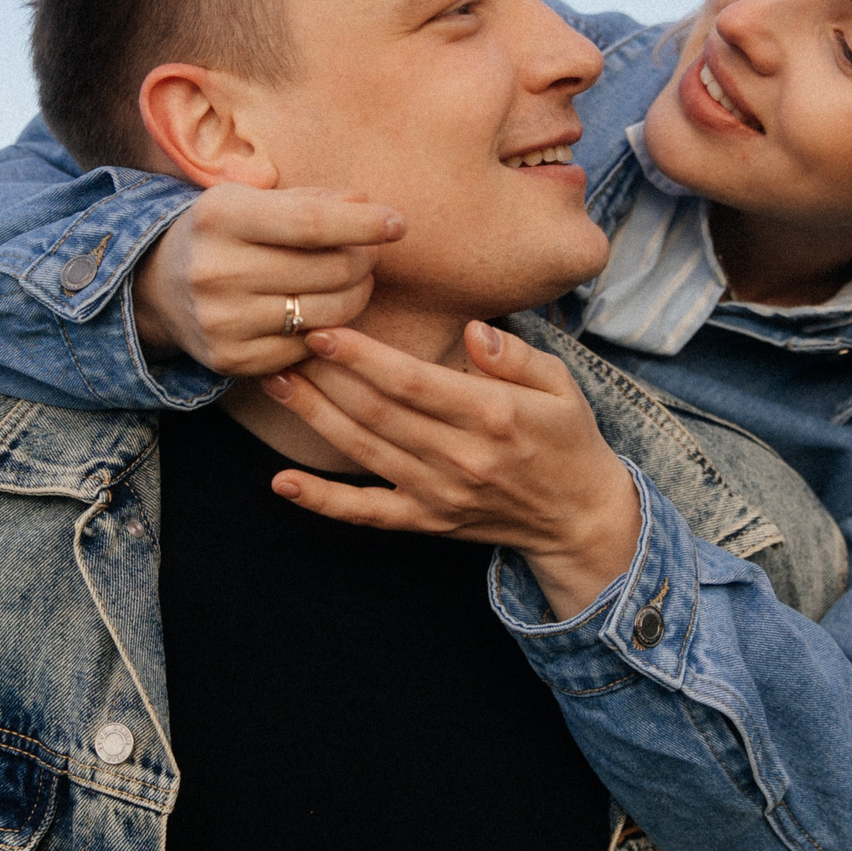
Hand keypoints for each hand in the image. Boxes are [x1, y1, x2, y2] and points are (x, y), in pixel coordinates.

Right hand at [130, 184, 403, 375]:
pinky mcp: (231, 360)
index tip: (398, 224)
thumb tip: (367, 206)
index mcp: (221, 217)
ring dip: (356, 296)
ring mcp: (222, 321)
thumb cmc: (224, 233)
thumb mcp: (254, 200)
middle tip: (368, 254)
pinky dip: (327, 331)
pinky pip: (308, 349)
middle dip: (365, 260)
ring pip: (327, 315)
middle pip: (329, 271)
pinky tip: (321, 312)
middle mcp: (216, 270)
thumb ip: (312, 200)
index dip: (363, 225)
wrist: (157, 287)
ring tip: (353, 281)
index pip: (311, 223)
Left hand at [259, 322, 641, 619]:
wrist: (578, 517)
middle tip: (286, 341)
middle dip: (324, 375)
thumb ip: (515, 356)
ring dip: (312, 416)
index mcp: (493, 416)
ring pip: (362, 451)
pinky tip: (281, 482)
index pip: (412, 383)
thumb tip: (473, 331)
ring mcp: (438, 494)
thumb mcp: (561, 385)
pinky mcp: (426, 521)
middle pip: (376, 412)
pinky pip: (366, 513)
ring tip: (273, 382)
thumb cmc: (566, 438)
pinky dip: (322, 501)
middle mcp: (460, 457)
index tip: (324, 330)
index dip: (362, 356)